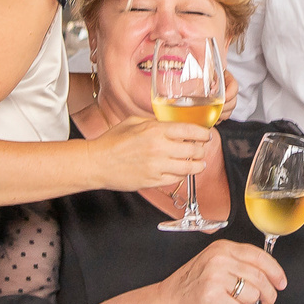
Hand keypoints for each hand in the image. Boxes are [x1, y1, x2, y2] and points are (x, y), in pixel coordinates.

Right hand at [85, 113, 214, 192]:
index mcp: (155, 130)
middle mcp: (159, 148)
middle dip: (202, 149)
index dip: (203, 133)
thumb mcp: (133, 122)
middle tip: (202, 148)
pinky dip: (181, 175)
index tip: (206, 135)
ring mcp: (157, 166)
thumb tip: (171, 123)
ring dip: (197, 165)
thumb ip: (155, 122)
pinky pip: (176, 179)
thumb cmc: (112, 141)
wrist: (97, 163)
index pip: (190, 131)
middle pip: (194, 150)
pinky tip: (181, 171)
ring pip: (189, 167)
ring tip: (199, 163)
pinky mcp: (153, 181)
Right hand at [155, 240, 288, 303]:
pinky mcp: (212, 297)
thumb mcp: (214, 263)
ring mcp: (214, 278)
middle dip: (269, 293)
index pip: (259, 256)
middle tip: (269, 301)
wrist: (168, 301)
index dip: (275, 271)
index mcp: (222, 248)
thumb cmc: (192, 284)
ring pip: (252, 294)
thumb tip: (268, 275)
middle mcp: (219, 260)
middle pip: (259, 277)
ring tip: (239, 303)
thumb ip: (239, 263)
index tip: (281, 282)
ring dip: (250, 303)